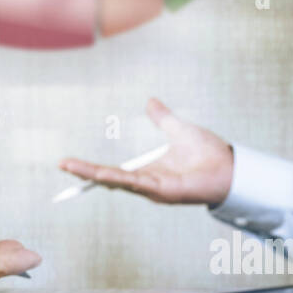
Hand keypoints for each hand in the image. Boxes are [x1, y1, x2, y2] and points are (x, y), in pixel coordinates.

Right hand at [58, 98, 233, 204]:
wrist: (230, 166)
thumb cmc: (209, 153)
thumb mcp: (179, 129)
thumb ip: (163, 118)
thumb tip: (150, 101)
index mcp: (149, 171)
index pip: (114, 170)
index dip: (92, 168)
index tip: (69, 163)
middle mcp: (148, 184)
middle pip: (110, 178)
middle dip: (86, 173)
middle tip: (62, 165)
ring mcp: (155, 190)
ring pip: (119, 182)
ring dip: (95, 175)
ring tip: (72, 167)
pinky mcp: (165, 192)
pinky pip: (138, 184)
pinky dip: (119, 179)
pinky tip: (103, 175)